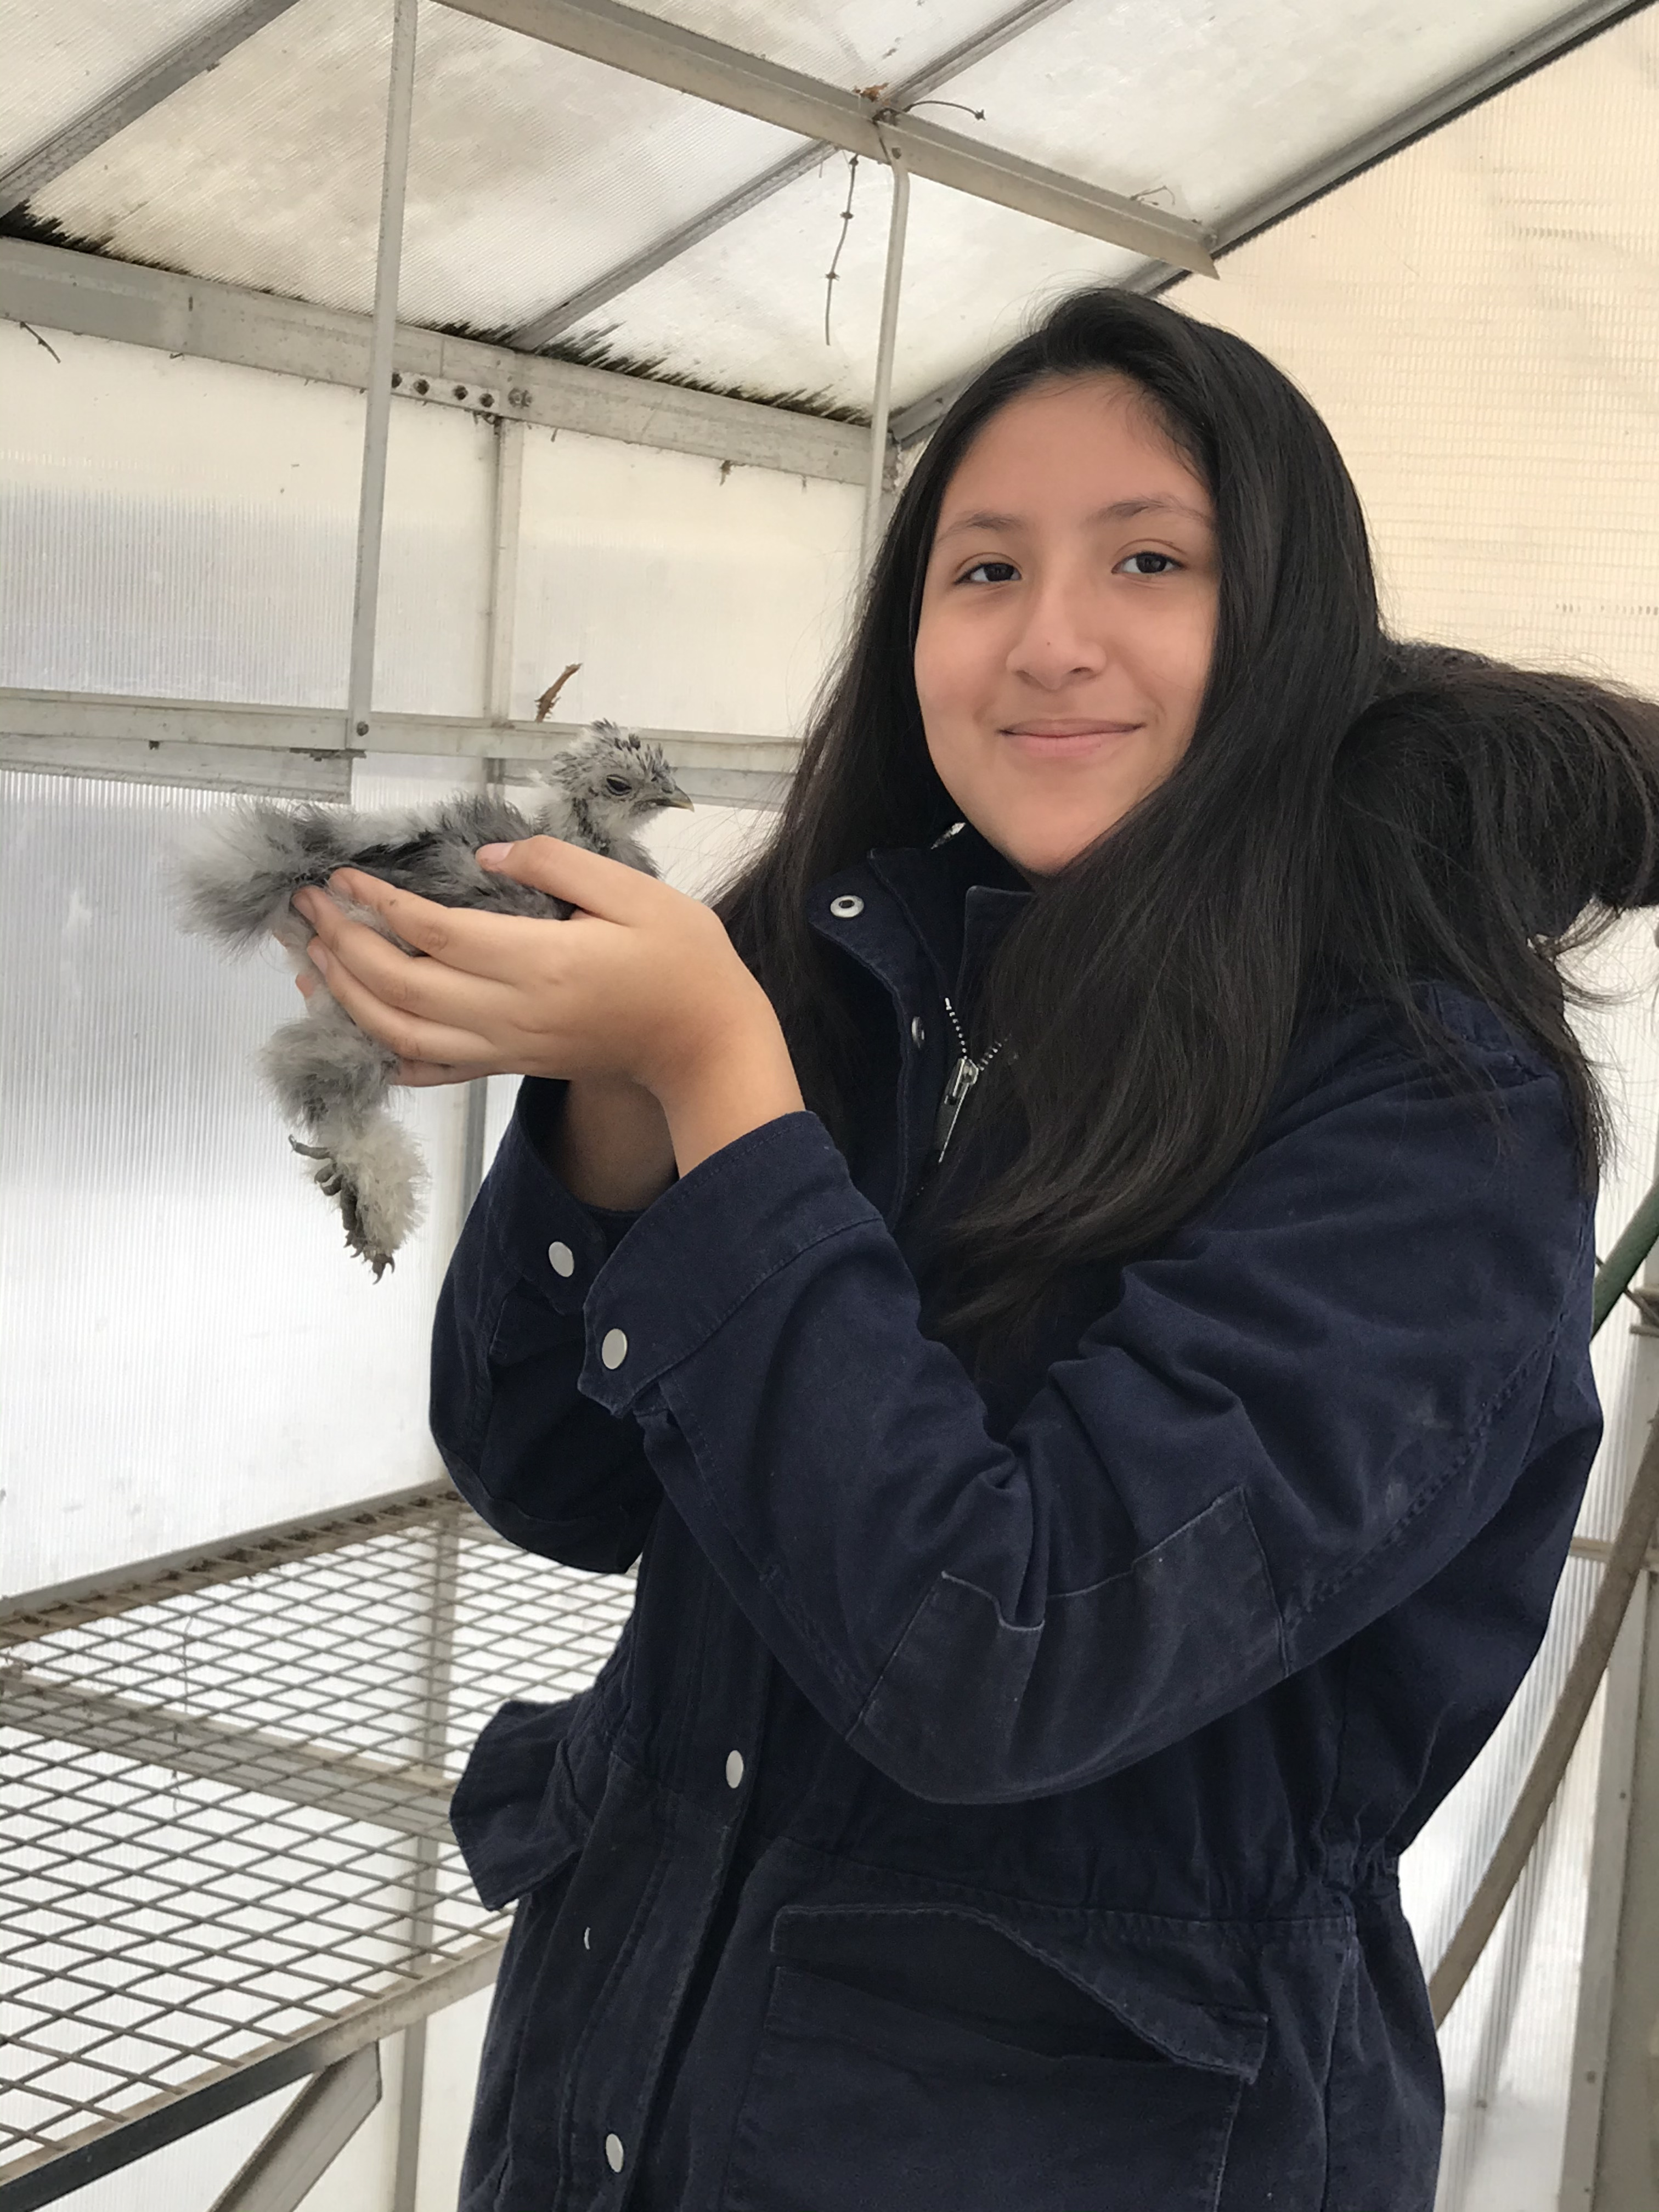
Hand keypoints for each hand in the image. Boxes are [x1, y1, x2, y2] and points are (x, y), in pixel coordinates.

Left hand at [290, 838, 804, 1174]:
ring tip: (312, 959)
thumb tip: (487, 858)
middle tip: (306, 907)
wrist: (707, 1045)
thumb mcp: (635, 893)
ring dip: (346, 998)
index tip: (340, 876)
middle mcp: (511, 1013)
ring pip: (402, 1034)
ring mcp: (506, 1046)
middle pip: (400, 986)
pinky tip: (355, 1026)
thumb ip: (558, 867)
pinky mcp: (509, 1064)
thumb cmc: (683, 963)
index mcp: (540, 963)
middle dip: (342, 945)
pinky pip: (432, 1071)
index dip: (378, 904)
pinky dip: (383, 1051)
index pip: (434, 933)